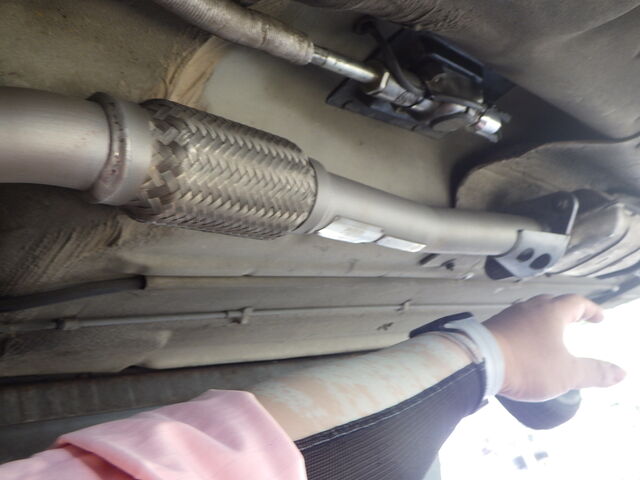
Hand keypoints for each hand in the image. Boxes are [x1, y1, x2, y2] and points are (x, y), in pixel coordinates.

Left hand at [484, 294, 625, 401]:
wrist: (479, 362)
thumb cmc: (527, 364)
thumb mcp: (567, 373)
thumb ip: (594, 372)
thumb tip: (621, 373)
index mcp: (550, 312)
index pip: (576, 302)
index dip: (590, 308)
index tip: (600, 317)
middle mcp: (528, 308)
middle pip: (552, 301)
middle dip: (568, 309)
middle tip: (578, 318)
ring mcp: (508, 316)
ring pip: (531, 310)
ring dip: (545, 317)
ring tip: (553, 330)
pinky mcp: (493, 327)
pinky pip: (515, 322)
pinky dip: (527, 327)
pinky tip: (526, 341)